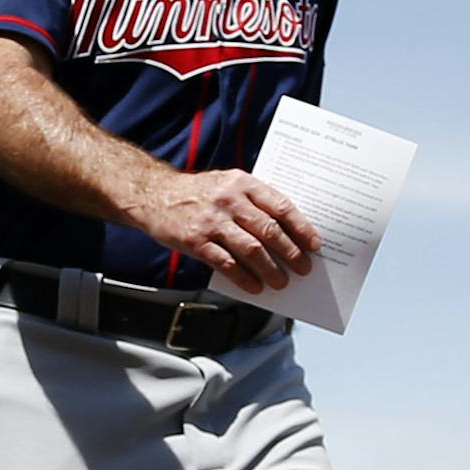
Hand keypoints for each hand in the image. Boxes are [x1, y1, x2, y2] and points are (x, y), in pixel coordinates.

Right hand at [131, 166, 320, 293]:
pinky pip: (226, 264)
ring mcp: (212, 221)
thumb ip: (253, 201)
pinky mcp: (196, 241)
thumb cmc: (198, 193)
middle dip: (291, 253)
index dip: (301, 227)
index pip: (280, 206)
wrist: (154, 194)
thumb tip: (286, 232)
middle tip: (303, 268)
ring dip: (270, 269)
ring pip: (251, 249)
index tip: (314, 244)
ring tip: (281, 282)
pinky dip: (244, 278)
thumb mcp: (227, 184)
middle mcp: (229, 200)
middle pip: (269, 230)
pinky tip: (254, 286)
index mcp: (242, 183)